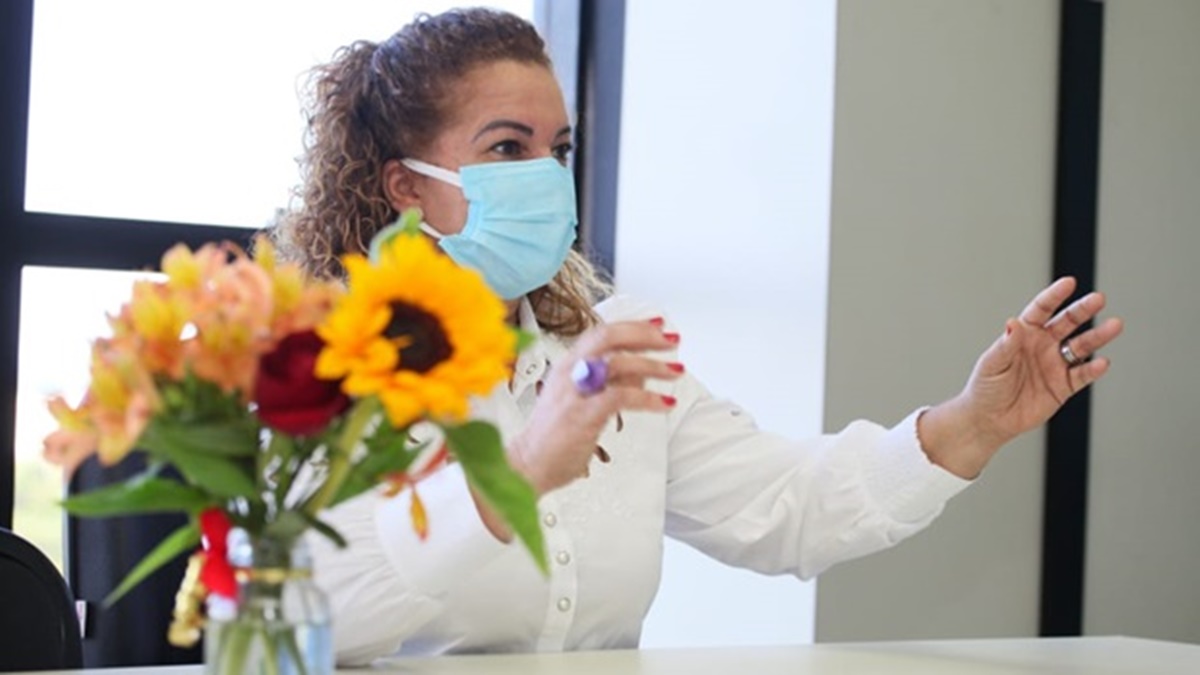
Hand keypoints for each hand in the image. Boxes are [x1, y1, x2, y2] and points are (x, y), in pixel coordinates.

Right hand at [509, 319, 682, 494]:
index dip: (633, 326)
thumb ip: (607, 382)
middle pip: (609, 337)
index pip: (602, 332)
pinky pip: (621, 397)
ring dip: (654, 366)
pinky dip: (648, 399)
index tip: (657, 325)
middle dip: (645, 335)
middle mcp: (569, 372)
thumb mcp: (580, 399)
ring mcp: (574, 393)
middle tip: (671, 340)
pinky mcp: (582, 415)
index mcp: (566, 365)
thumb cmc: (551, 437)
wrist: (527, 465)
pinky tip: (664, 403)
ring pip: (619, 364)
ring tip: (675, 371)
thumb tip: (640, 372)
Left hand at [920, 277, 1123, 477]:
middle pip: (1067, 323)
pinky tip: (1102, 362)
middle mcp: (1043, 346)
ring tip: (1114, 325)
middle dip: (1083, 310)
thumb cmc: (985, 388)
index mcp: (1024, 335)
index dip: (1054, 296)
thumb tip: (1013, 323)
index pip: (1041, 310)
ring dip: (1098, 336)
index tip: (1069, 283)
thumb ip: (1005, 345)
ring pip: (1081, 346)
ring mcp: (1055, 365)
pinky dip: (1092, 369)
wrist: (989, 420)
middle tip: (1098, 299)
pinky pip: (1082, 375)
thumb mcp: (991, 363)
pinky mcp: (1063, 386)